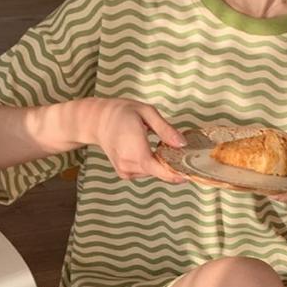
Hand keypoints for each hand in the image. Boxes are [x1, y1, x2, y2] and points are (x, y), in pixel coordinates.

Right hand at [72, 97, 187, 183]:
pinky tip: (146, 150)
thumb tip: (182, 144)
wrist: (97, 121)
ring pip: (153, 172)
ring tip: (154, 143)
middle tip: (177, 148)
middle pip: (159, 171)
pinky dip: (151, 164)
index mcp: (134, 148)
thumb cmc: (122, 112)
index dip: (175, 173)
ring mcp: (125, 170)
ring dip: (160, 162)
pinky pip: (145, 172)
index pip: (158, 169)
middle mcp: (128, 163)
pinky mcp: (125, 173)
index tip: (189, 173)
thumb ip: (165, 129)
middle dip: (171, 163)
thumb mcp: (147, 112)